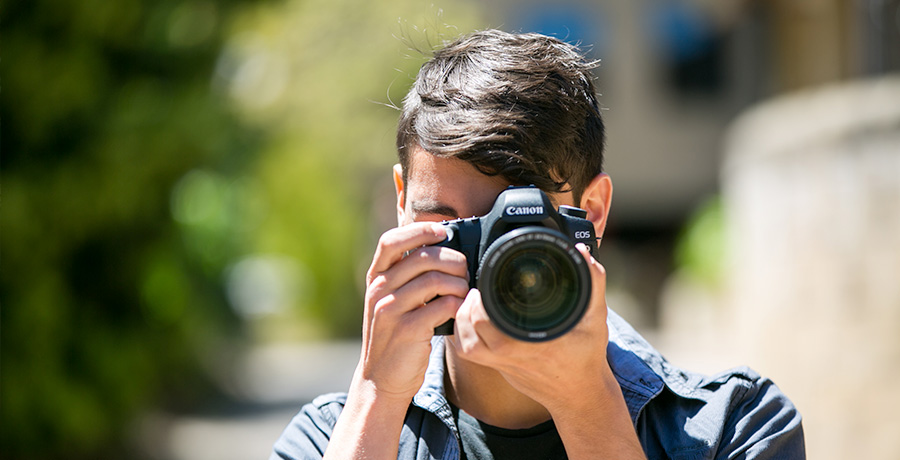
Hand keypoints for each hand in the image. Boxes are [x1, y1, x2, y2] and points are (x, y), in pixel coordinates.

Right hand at [355, 221, 469, 401]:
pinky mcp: (406, 330)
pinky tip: (459, 310)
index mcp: (376, 278)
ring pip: (435, 280)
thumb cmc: (395, 336)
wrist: (381, 380)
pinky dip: (457, 305)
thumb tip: (445, 249)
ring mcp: (390, 310)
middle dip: (452, 260)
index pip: (391, 241)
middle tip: (464, 271)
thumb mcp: (392, 301)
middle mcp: (379, 290)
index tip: (443, 232)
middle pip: (422, 257)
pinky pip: (441, 306)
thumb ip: (408, 277)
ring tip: (463, 293)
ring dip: (458, 283)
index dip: (419, 230)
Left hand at [449, 243, 612, 413]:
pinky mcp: (498, 369)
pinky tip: (472, 319)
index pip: (492, 320)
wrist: (580, 395)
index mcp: (533, 343)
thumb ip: (593, 282)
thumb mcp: (596, 317)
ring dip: (464, 319)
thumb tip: (581, 251)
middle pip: (474, 329)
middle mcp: (513, 356)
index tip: (489, 281)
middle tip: (479, 286)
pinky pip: (469, 353)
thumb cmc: (588, 356)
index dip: (484, 299)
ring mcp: (503, 365)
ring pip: (466, 344)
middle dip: (471, 304)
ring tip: (473, 299)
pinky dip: (464, 335)